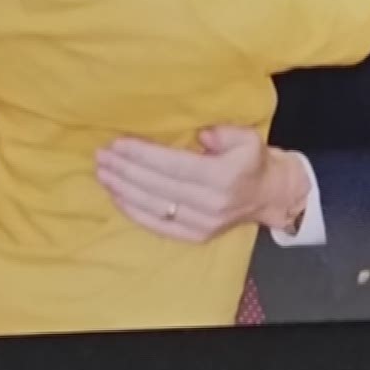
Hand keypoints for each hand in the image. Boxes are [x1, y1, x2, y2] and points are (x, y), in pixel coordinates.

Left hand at [96, 126, 309, 243]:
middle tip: (101, 155)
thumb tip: (198, 135)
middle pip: (157, 186)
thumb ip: (222, 132)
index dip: (143, 155)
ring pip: (153, 207)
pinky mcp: (195, 237)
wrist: (269, 196)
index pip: (173, 166)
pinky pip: (157, 225)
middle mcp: (211, 204)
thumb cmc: (252, 161)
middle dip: (125, 170)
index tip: (118, 143)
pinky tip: (116, 194)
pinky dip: (133, 210)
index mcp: (223, 177)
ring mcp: (202, 225)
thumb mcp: (246, 137)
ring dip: (123, 189)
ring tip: (102, 172)